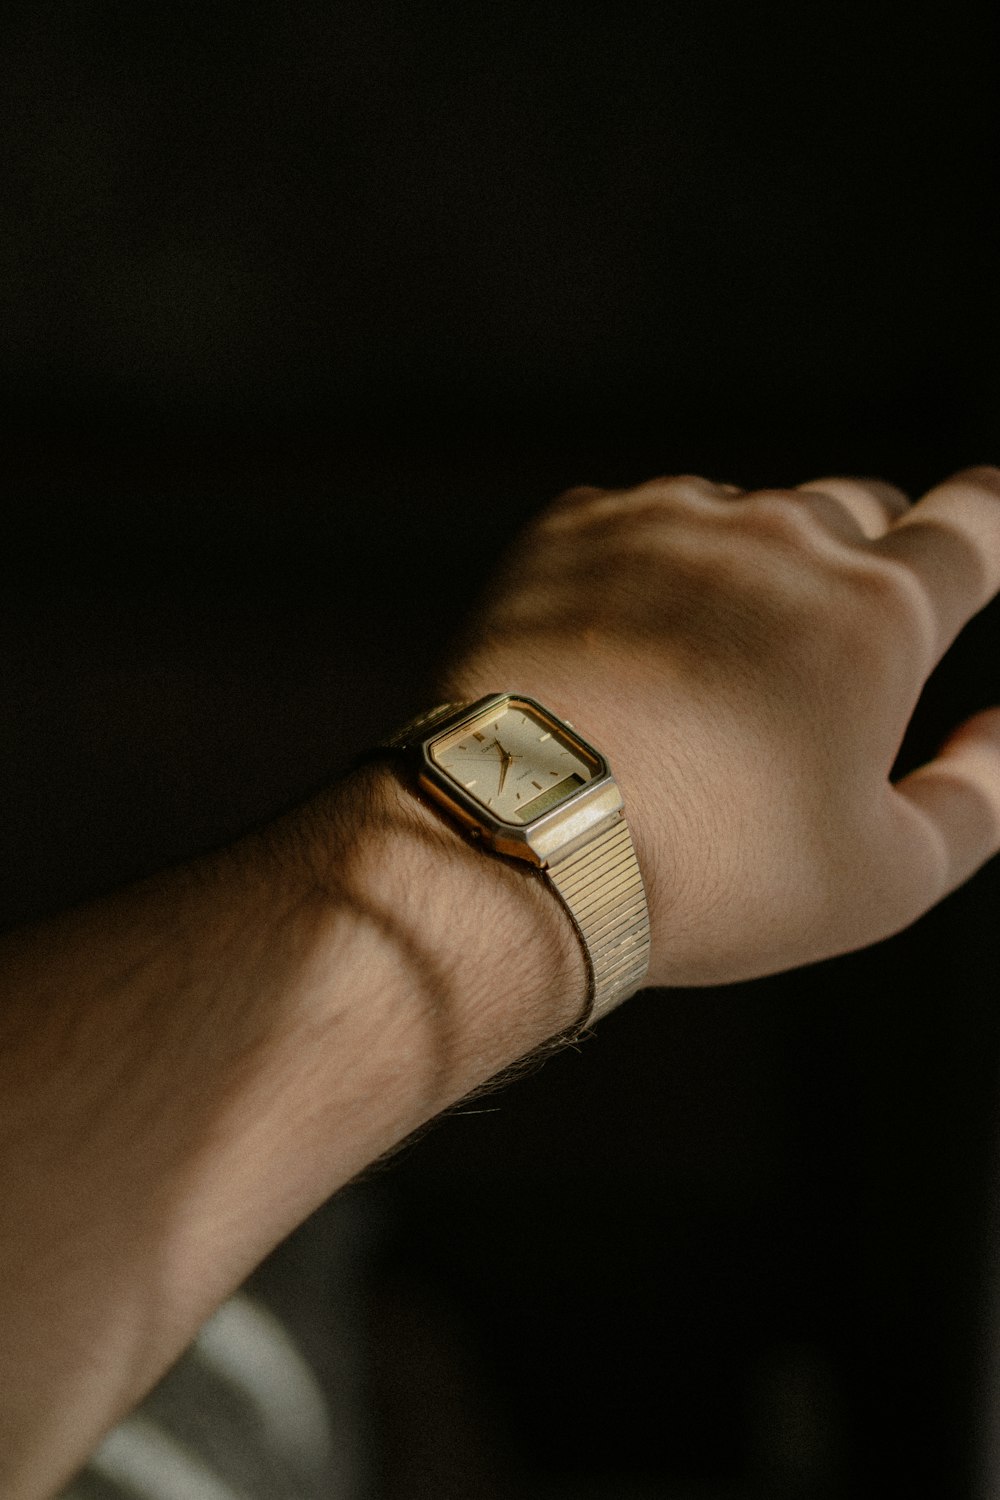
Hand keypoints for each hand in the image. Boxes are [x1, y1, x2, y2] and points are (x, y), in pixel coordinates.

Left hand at [439, 469, 999, 986]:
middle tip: (835, 639)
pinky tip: (634, 638)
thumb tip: (999, 728)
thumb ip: (983, 792)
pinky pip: (642, 518)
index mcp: (881, 610)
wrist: (524, 843)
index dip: (991, 523)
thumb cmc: (716, 874)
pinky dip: (655, 563)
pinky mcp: (574, 530)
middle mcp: (781, 538)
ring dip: (755, 564)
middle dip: (868, 556)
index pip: (975, 522)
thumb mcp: (890, 874)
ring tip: (717, 661)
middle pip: (857, 508)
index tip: (985, 528)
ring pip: (747, 514)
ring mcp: (669, 521)